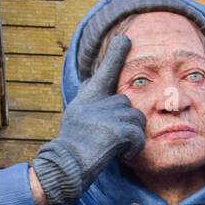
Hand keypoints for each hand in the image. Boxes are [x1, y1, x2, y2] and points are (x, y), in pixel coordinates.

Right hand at [30, 34, 147, 204]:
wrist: (65, 166)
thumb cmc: (71, 147)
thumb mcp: (76, 116)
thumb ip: (89, 101)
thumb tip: (91, 84)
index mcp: (87, 97)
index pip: (105, 71)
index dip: (116, 54)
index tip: (125, 38)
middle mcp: (97, 101)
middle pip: (128, 104)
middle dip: (126, 122)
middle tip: (109, 139)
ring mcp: (108, 114)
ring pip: (137, 119)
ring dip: (131, 136)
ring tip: (112, 147)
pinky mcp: (119, 130)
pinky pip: (139, 136)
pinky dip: (134, 149)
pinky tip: (120, 154)